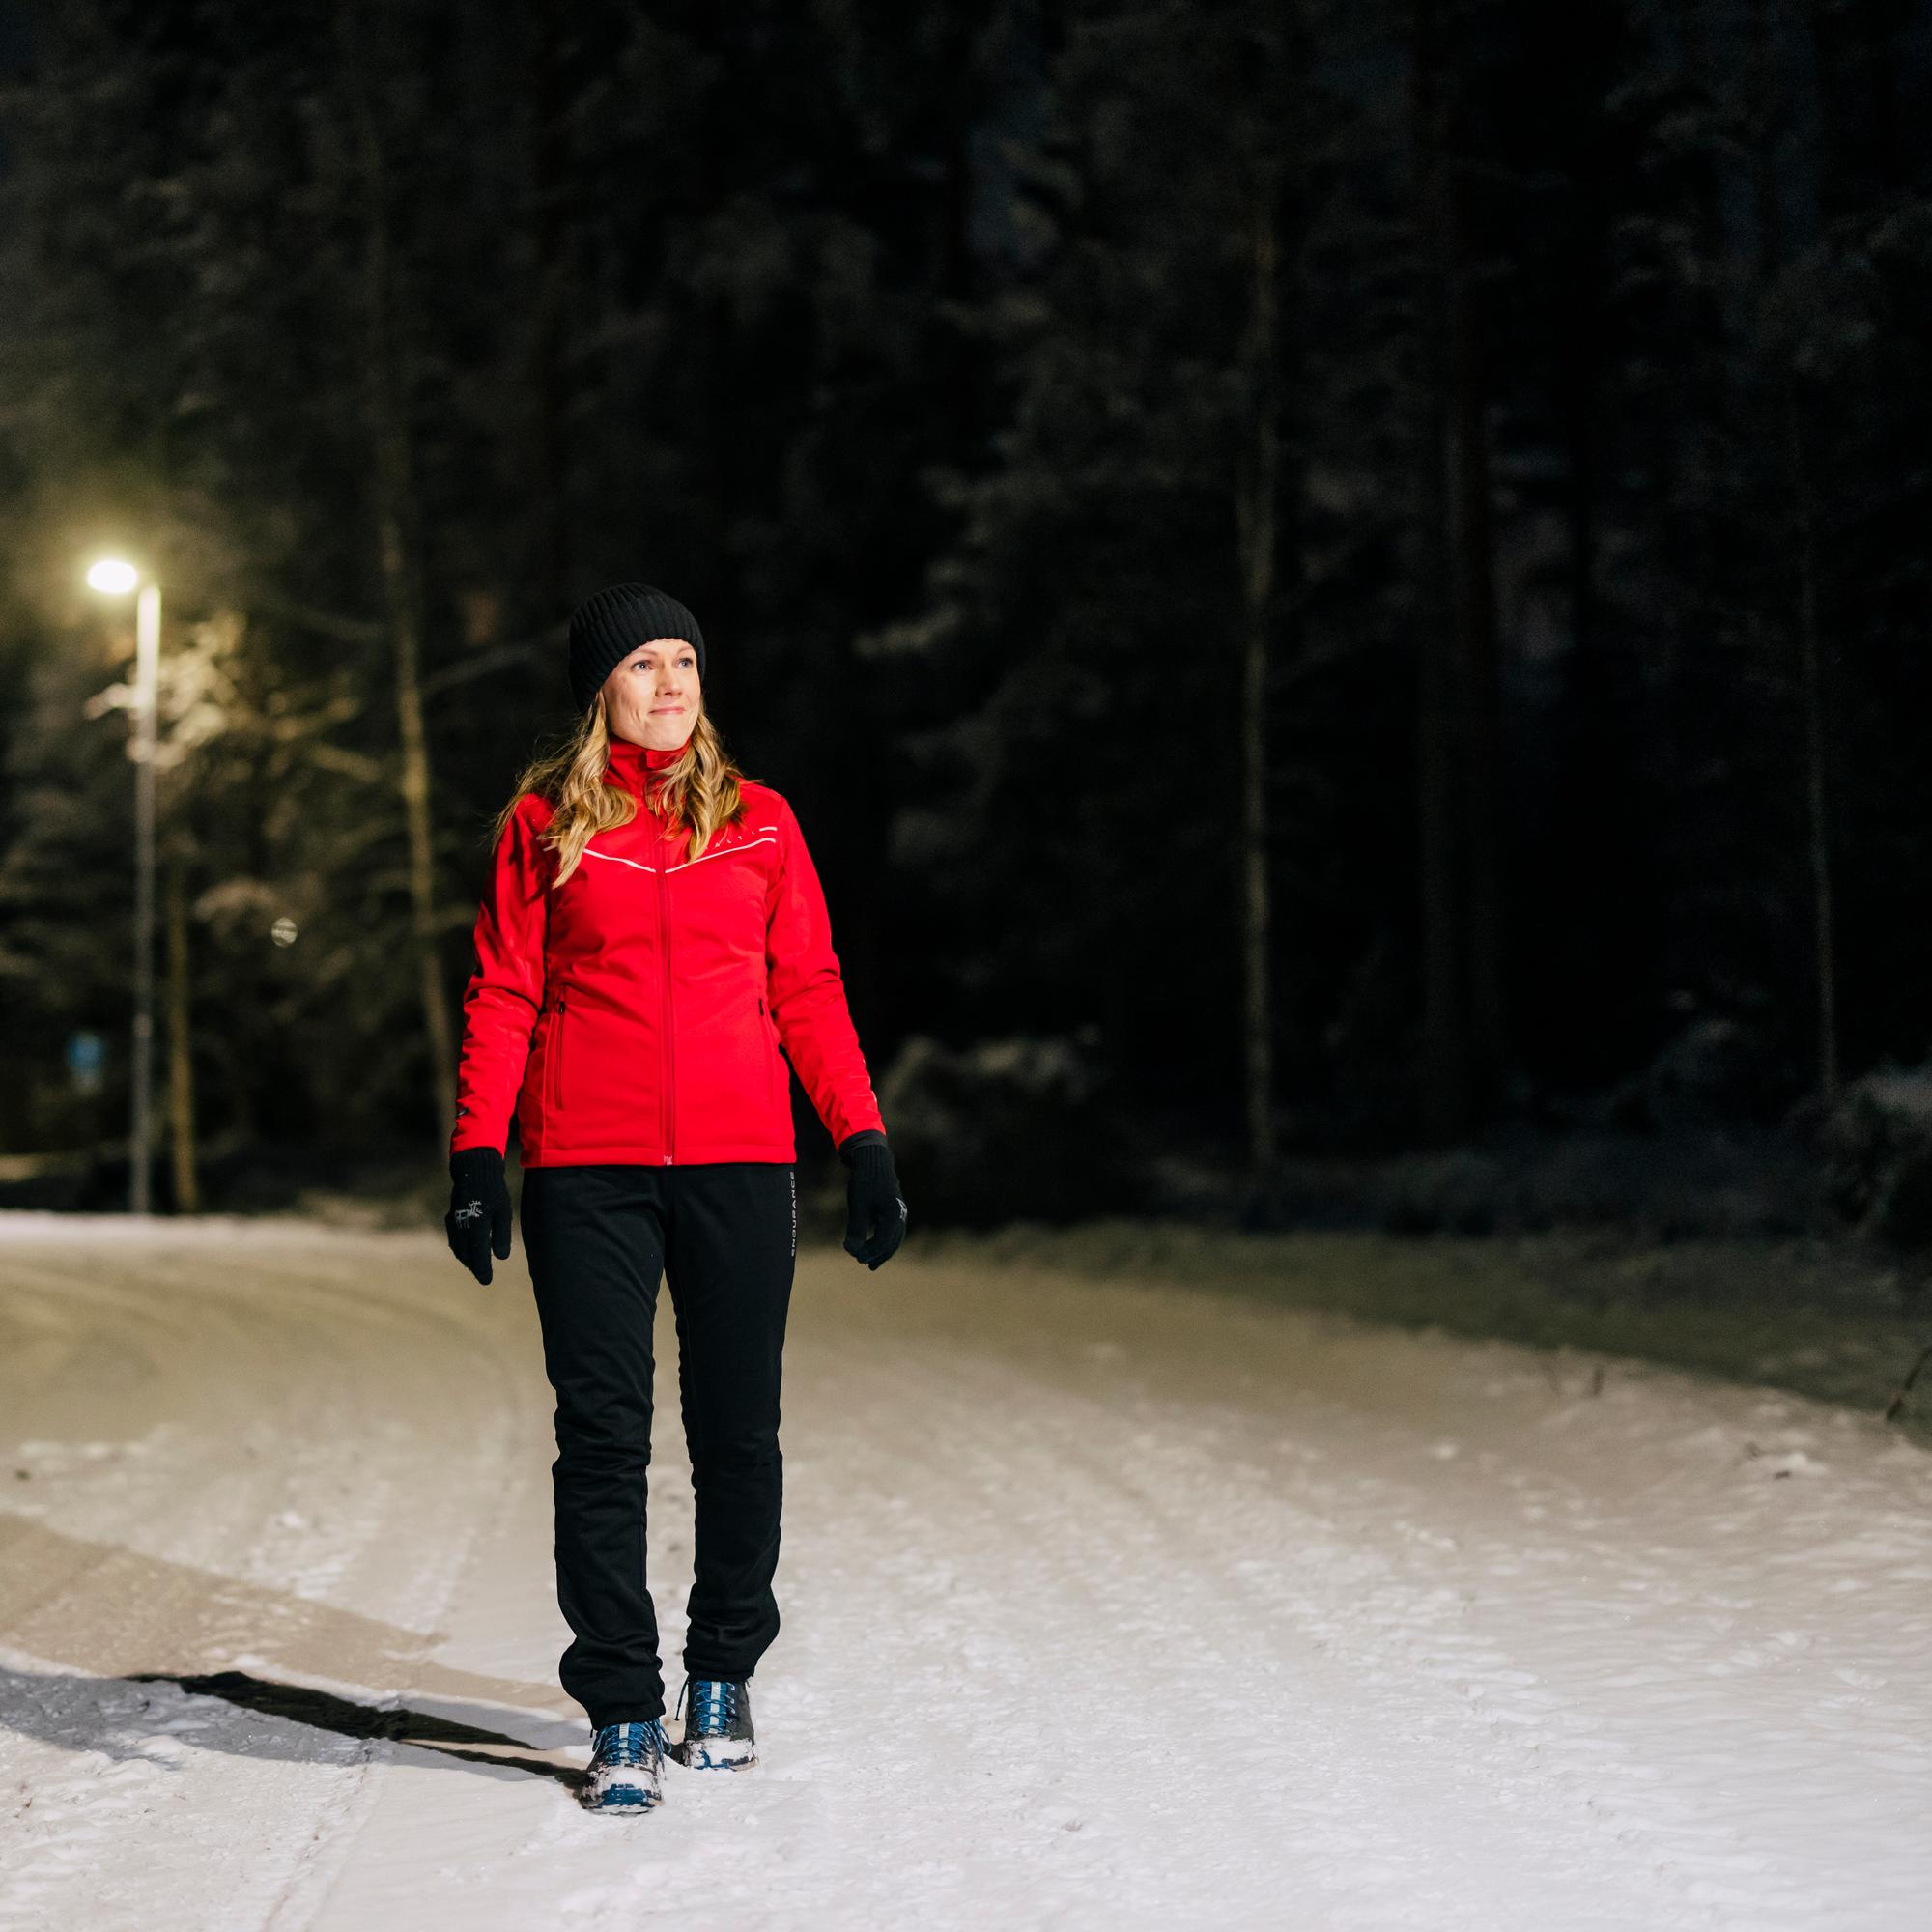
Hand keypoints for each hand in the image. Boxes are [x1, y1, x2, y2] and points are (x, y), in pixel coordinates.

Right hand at [446, 1145, 513, 1283]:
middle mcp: (462, 1226)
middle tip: (483, 1277)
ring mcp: (454, 1222)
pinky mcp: (451, 1218)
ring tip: (476, 1266)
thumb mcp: (503, 1212)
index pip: (479, 1254)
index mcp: (477, 1225)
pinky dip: (460, 1248)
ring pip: (458, 1247)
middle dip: (474, 1266)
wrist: (474, 1170)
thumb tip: (501, 1258)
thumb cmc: (493, 1191)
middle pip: (466, 1254)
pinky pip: (454, 1239)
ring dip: (466, 1258)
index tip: (487, 1281)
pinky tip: (466, 1251)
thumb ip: (501, 1235)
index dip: (482, 1269)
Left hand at [838, 1130, 905, 1268]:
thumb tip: (852, 1251)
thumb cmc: (865, 1182)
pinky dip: (885, 1239)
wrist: (873, 1158)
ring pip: (894, 1237)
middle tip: (864, 1263)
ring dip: (883, 1249)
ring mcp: (899, 1210)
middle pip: (892, 1242)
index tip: (854, 1256)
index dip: (869, 1252)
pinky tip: (875, 1241)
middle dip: (878, 1255)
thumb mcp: (858, 1206)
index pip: (883, 1243)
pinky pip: (892, 1229)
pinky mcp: (894, 1206)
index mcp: (893, 1216)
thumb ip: (856, 1230)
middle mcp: (900, 1215)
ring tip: (873, 1261)